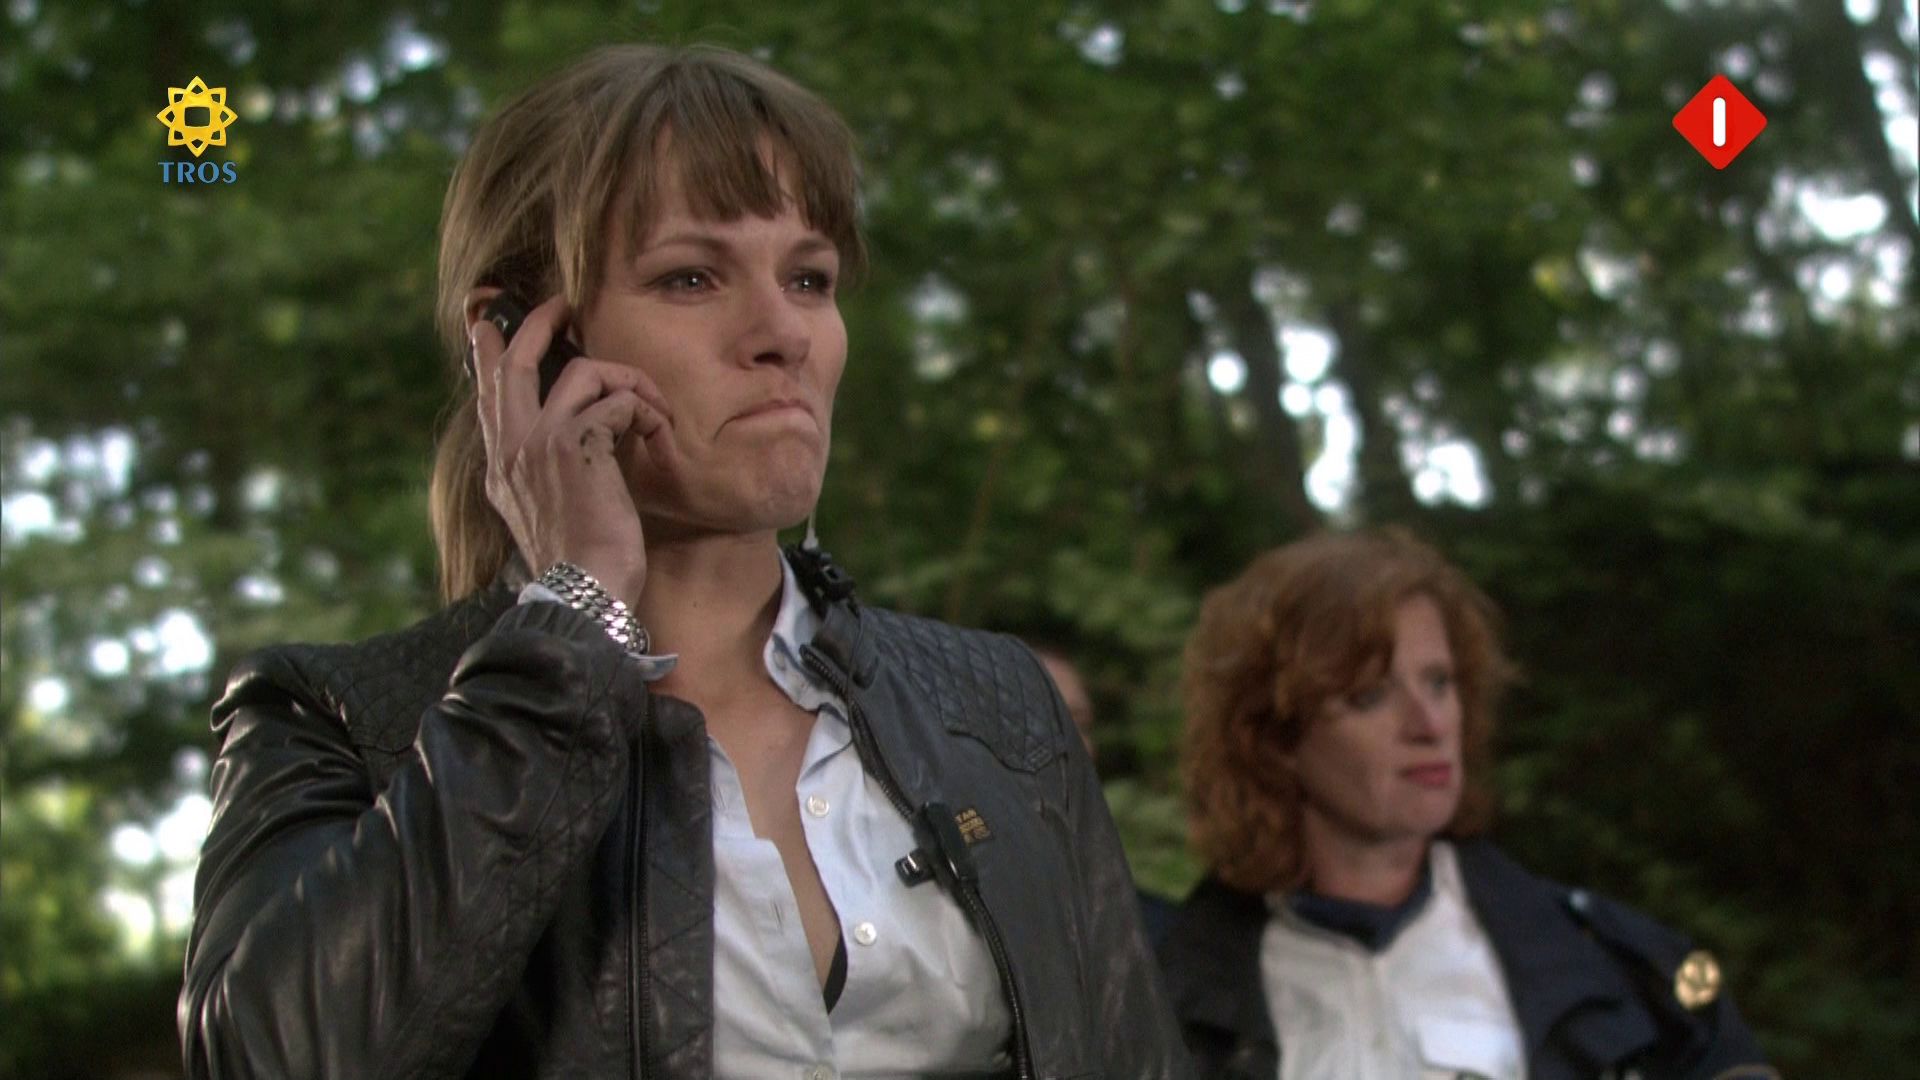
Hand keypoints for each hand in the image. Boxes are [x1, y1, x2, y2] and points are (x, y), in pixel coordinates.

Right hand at [468, 292, 674, 608]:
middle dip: (539, 323)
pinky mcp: (576, 444)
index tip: (490, 325)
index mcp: (501, 465)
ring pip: (582, 371)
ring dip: (627, 380)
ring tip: (650, 405)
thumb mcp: (544, 513)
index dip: (490, 353)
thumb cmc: (577, 560)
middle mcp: (512, 447)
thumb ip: (539, 474)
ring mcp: (540, 442)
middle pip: (517, 361)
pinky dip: (645, 409)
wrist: (582, 590)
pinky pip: (617, 399)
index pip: (488, 394)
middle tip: (562, 306)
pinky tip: (657, 433)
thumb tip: (565, 442)